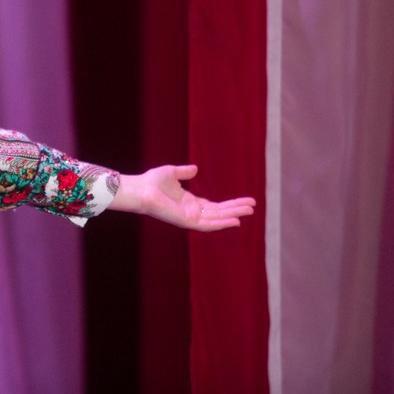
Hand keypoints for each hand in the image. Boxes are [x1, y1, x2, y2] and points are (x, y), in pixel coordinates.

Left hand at [108, 164, 255, 231]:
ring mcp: (190, 218)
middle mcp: (192, 212)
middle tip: (253, 206)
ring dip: (233, 215)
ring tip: (249, 211)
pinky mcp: (186, 222)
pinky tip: (235, 221)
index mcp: (190, 202)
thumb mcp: (172, 173)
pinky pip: (207, 225)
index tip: (247, 201)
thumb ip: (184, 172)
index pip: (215, 206)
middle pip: (220, 212)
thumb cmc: (152, 182)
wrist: (140, 189)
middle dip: (236, 209)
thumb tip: (195, 169)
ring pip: (217, 219)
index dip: (231, 204)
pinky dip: (221, 223)